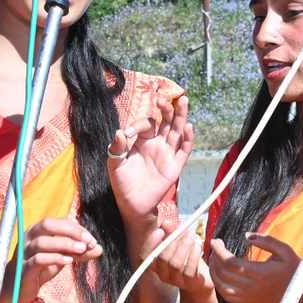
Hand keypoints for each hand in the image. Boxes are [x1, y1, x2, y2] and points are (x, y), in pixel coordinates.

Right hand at [10, 216, 101, 302]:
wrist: (16, 287)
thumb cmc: (39, 268)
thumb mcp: (62, 257)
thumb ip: (79, 252)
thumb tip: (99, 249)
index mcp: (38, 231)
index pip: (59, 222)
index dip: (76, 228)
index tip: (92, 240)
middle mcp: (28, 238)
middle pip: (47, 225)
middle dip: (70, 231)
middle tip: (88, 242)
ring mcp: (24, 252)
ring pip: (42, 242)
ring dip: (65, 244)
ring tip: (82, 250)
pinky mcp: (23, 268)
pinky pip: (37, 259)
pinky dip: (54, 258)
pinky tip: (68, 261)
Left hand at [108, 94, 193, 220]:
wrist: (132, 204)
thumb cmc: (122, 182)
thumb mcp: (114, 164)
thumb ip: (116, 148)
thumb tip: (120, 132)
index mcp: (142, 140)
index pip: (146, 123)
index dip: (139, 124)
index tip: (127, 133)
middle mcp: (157, 144)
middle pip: (166, 121)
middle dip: (166, 109)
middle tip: (164, 98)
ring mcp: (167, 154)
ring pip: (177, 131)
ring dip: (181, 116)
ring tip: (184, 100)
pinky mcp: (175, 166)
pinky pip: (184, 151)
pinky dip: (188, 139)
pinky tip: (188, 127)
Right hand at [146, 224, 213, 295]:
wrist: (200, 277)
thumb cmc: (186, 257)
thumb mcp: (178, 243)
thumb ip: (171, 232)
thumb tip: (166, 222)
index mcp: (155, 264)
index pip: (145, 256)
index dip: (150, 243)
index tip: (160, 230)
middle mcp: (162, 274)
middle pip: (162, 258)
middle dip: (173, 241)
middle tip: (183, 229)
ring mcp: (175, 280)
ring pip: (175, 263)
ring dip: (184, 246)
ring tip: (192, 235)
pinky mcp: (188, 283)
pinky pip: (189, 270)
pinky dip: (193, 255)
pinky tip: (198, 245)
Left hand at [208, 234, 302, 302]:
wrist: (299, 292)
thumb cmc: (292, 268)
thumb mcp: (285, 250)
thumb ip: (267, 241)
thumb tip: (247, 236)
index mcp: (261, 273)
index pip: (231, 263)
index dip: (219, 251)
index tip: (215, 240)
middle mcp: (252, 287)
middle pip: (223, 273)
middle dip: (214, 258)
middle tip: (215, 246)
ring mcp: (249, 296)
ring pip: (221, 286)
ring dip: (213, 271)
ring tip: (214, 258)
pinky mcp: (247, 301)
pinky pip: (226, 295)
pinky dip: (218, 284)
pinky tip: (219, 273)